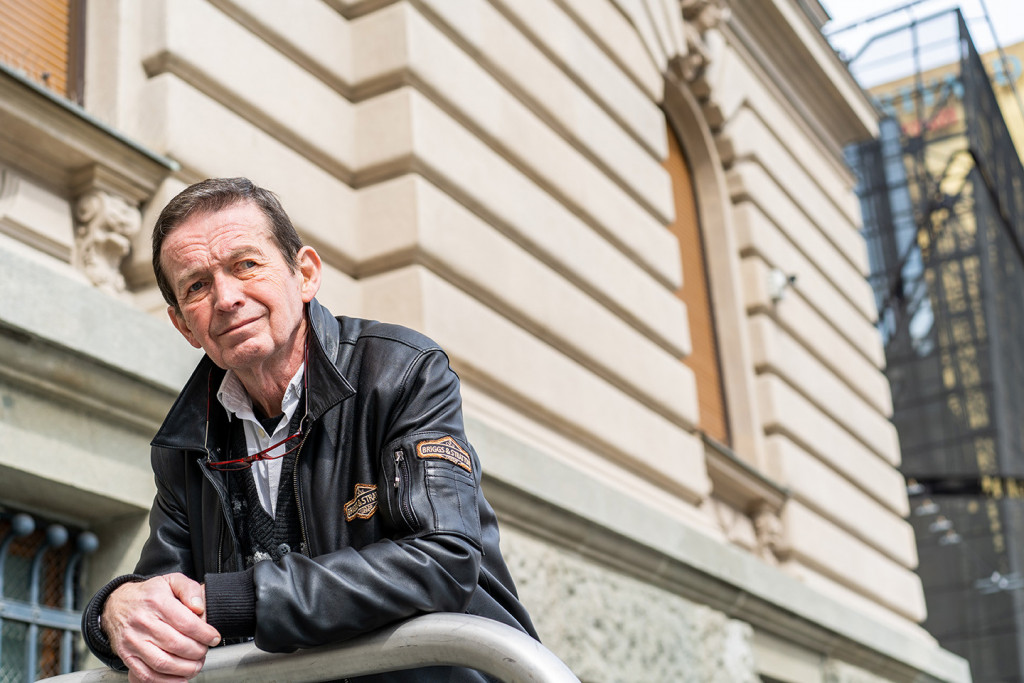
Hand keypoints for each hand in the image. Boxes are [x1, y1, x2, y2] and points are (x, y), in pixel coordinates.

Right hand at [102, 573, 220, 682]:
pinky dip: (166, 681)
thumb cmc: (148, 594)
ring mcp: (133, 641)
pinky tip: (180, 678)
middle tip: (205, 651)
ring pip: (163, 663)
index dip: (205, 634)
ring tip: (196, 664)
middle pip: (177, 645)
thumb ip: (189, 589)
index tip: (214, 638)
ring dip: (185, 669)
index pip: (187, 623)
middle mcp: (143, 622)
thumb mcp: (171, 580)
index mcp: (157, 602)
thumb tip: (199, 607)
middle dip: (198, 652)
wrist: (116, 604)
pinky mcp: (126, 656)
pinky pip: (146, 675)